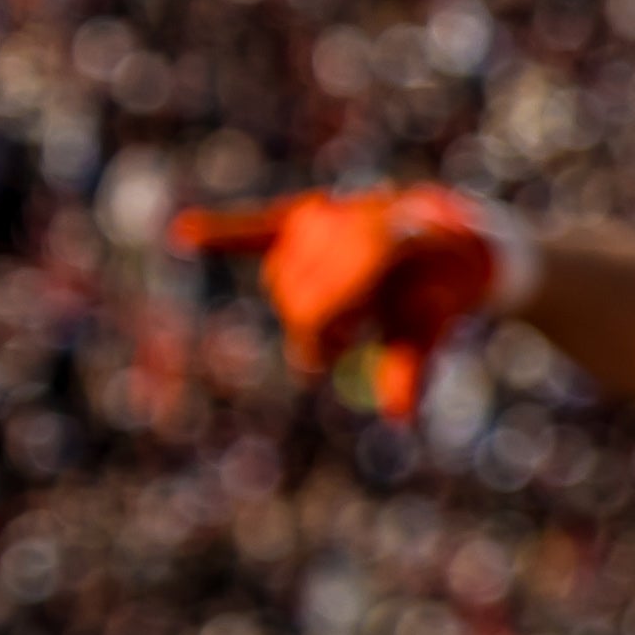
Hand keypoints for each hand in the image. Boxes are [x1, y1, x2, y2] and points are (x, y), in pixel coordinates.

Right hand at [167, 184, 527, 407]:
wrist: (451, 236)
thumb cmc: (441, 290)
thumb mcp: (437, 328)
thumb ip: (414, 367)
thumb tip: (398, 419)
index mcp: (389, 247)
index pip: (323, 305)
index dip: (320, 338)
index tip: (327, 358)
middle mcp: (353, 220)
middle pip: (297, 297)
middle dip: (314, 328)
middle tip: (345, 339)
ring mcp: (327, 215)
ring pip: (281, 280)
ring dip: (301, 302)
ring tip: (348, 304)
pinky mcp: (302, 216)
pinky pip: (255, 229)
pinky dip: (220, 233)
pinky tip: (183, 233)